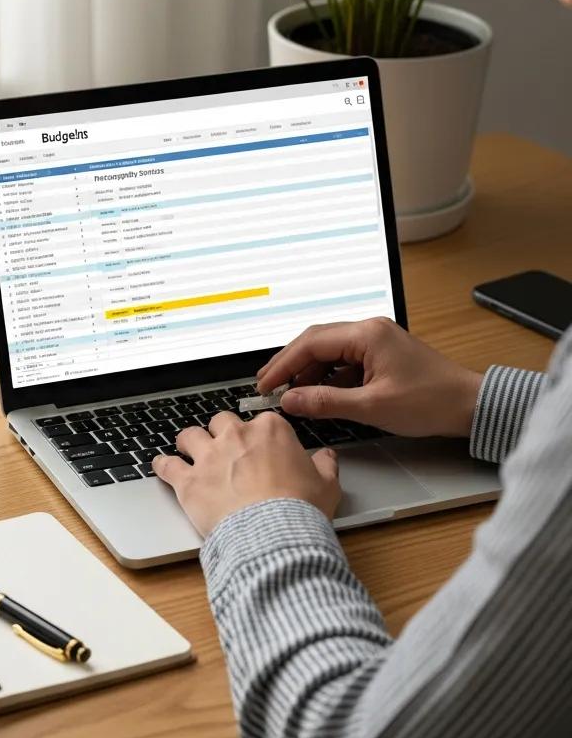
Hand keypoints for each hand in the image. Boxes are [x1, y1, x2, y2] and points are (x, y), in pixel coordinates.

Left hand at [154, 412, 340, 536]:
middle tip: (223, 446)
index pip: (261, 421)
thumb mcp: (326, 486)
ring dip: (188, 442)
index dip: (259, 434)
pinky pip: (167, 465)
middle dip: (221, 432)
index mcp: (270, 431)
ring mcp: (209, 457)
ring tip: (188, 449)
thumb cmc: (300, 511)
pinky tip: (161, 466)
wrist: (273, 535)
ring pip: (189, 436)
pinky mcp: (189, 481)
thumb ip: (325, 466)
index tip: (259, 444)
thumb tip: (326, 457)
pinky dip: (162, 465)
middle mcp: (236, 437)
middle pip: (221, 421)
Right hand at [256, 317, 482, 437]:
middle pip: (315, 341)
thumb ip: (326, 402)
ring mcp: (375, 341)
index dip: (283, 365)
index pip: (310, 343)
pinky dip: (325, 376)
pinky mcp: (380, 354)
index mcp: (367, 335)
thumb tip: (290, 400)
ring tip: (290, 393)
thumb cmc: (431, 402)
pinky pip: (343, 360)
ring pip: (328, 351)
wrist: (471, 405)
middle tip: (268, 386)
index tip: (265, 385)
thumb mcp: (372, 406)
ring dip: (307, 371)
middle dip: (289, 364)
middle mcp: (369, 330)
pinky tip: (317, 393)